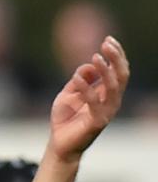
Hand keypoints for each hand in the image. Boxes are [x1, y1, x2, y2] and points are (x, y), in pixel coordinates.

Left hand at [47, 37, 127, 161]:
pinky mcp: (97, 121)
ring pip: (113, 87)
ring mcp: (106, 111)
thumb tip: (88, 64)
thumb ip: (80, 79)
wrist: (59, 142)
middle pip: (121, 76)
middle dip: (116, 58)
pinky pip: (95, 102)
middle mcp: (111, 101)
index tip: (108, 39)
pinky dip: (86, 88)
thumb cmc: (66, 117)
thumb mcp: (69, 92)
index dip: (116, 55)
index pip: (118, 71)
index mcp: (107, 93)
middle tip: (106, 43)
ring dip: (105, 70)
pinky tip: (77, 77)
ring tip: (94, 57)